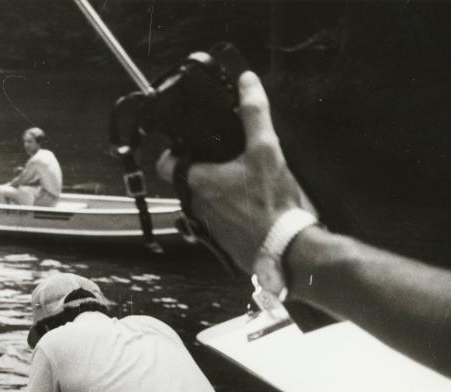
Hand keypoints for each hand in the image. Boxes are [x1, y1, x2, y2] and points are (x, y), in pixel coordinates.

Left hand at [155, 71, 310, 273]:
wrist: (285, 249)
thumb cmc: (271, 203)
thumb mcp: (266, 150)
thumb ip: (254, 114)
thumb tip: (247, 82)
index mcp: (198, 182)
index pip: (165, 165)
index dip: (171, 152)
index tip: (183, 144)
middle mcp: (196, 205)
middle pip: (189, 179)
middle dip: (205, 167)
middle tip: (228, 156)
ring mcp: (208, 224)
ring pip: (206, 198)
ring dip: (220, 188)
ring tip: (245, 179)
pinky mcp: (223, 239)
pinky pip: (221, 217)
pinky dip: (232, 208)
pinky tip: (253, 202)